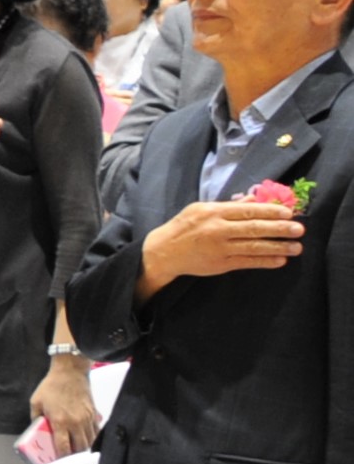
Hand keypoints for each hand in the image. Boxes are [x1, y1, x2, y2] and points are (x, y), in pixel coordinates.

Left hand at [32, 354, 102, 453]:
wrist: (70, 372)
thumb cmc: (51, 386)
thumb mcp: (36, 402)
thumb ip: (35, 418)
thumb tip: (36, 431)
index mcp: (60, 421)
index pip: (63, 447)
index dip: (61, 457)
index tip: (57, 462)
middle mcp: (76, 423)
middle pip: (79, 448)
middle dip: (73, 456)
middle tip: (67, 458)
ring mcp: (87, 419)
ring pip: (89, 442)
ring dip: (83, 449)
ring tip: (76, 452)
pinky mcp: (94, 415)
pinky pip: (96, 433)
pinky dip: (92, 440)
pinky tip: (86, 441)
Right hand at [140, 198, 307, 294]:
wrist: (163, 251)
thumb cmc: (184, 226)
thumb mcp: (201, 209)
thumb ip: (228, 206)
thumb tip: (253, 199)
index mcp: (213, 212)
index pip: (247, 210)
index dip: (269, 212)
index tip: (288, 213)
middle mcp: (217, 229)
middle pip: (254, 228)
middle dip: (279, 228)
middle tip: (299, 229)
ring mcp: (220, 248)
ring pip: (254, 247)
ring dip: (278, 247)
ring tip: (297, 247)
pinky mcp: (221, 264)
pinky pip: (247, 262)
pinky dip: (265, 261)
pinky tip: (280, 260)